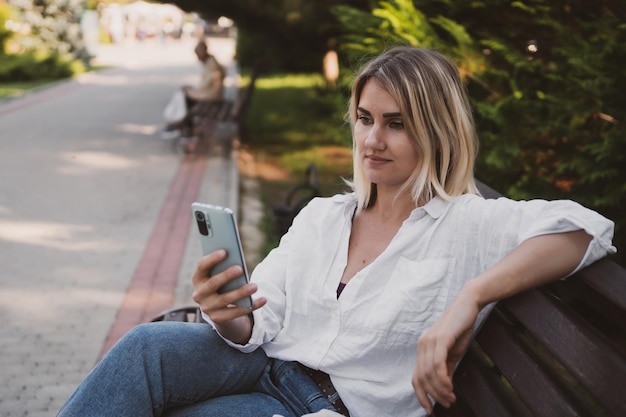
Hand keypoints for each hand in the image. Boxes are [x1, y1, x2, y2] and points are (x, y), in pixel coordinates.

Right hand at [192, 249, 265, 324]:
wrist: (217, 307)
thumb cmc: (221, 283)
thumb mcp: (219, 274)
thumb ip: (224, 266)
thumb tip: (237, 259)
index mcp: (198, 278)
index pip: (201, 266)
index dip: (212, 259)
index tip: (225, 251)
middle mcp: (199, 293)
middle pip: (212, 284)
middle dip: (226, 276)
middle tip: (240, 269)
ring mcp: (207, 307)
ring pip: (225, 300)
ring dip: (240, 292)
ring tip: (255, 286)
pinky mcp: (218, 318)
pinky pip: (236, 312)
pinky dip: (251, 306)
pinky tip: (263, 299)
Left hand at [412, 290, 479, 413]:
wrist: (468, 305)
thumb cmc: (460, 328)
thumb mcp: (452, 352)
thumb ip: (446, 368)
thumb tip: (444, 387)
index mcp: (423, 349)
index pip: (416, 377)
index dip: (421, 395)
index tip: (430, 409)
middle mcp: (422, 345)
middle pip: (422, 378)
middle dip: (434, 395)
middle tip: (447, 404)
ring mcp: (430, 341)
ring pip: (429, 373)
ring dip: (440, 390)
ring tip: (451, 398)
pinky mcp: (441, 338)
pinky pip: (437, 364)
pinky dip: (442, 379)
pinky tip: (450, 387)